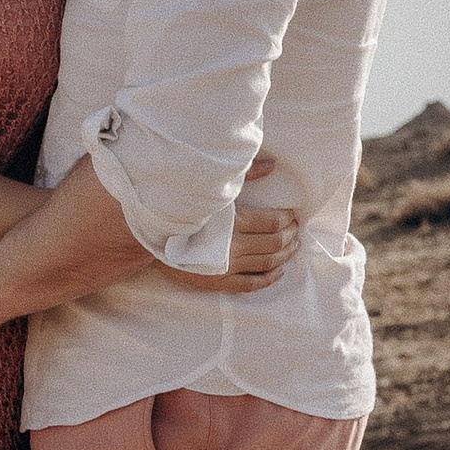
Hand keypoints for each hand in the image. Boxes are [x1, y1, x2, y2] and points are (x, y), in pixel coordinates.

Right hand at [176, 148, 300, 295]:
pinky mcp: (219, 281)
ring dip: (285, 255)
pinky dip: (269, 279)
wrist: (153, 235)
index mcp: (235, 221)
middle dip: (290, 235)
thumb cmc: (185, 207)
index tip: (292, 215)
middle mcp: (235, 246)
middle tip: (296, 229)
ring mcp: (228, 266)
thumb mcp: (214, 187)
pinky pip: (251, 284)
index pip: (273, 222)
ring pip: (267, 263)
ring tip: (293, 246)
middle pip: (274, 243)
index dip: (287, 219)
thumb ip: (245, 176)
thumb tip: (272, 165)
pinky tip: (278, 271)